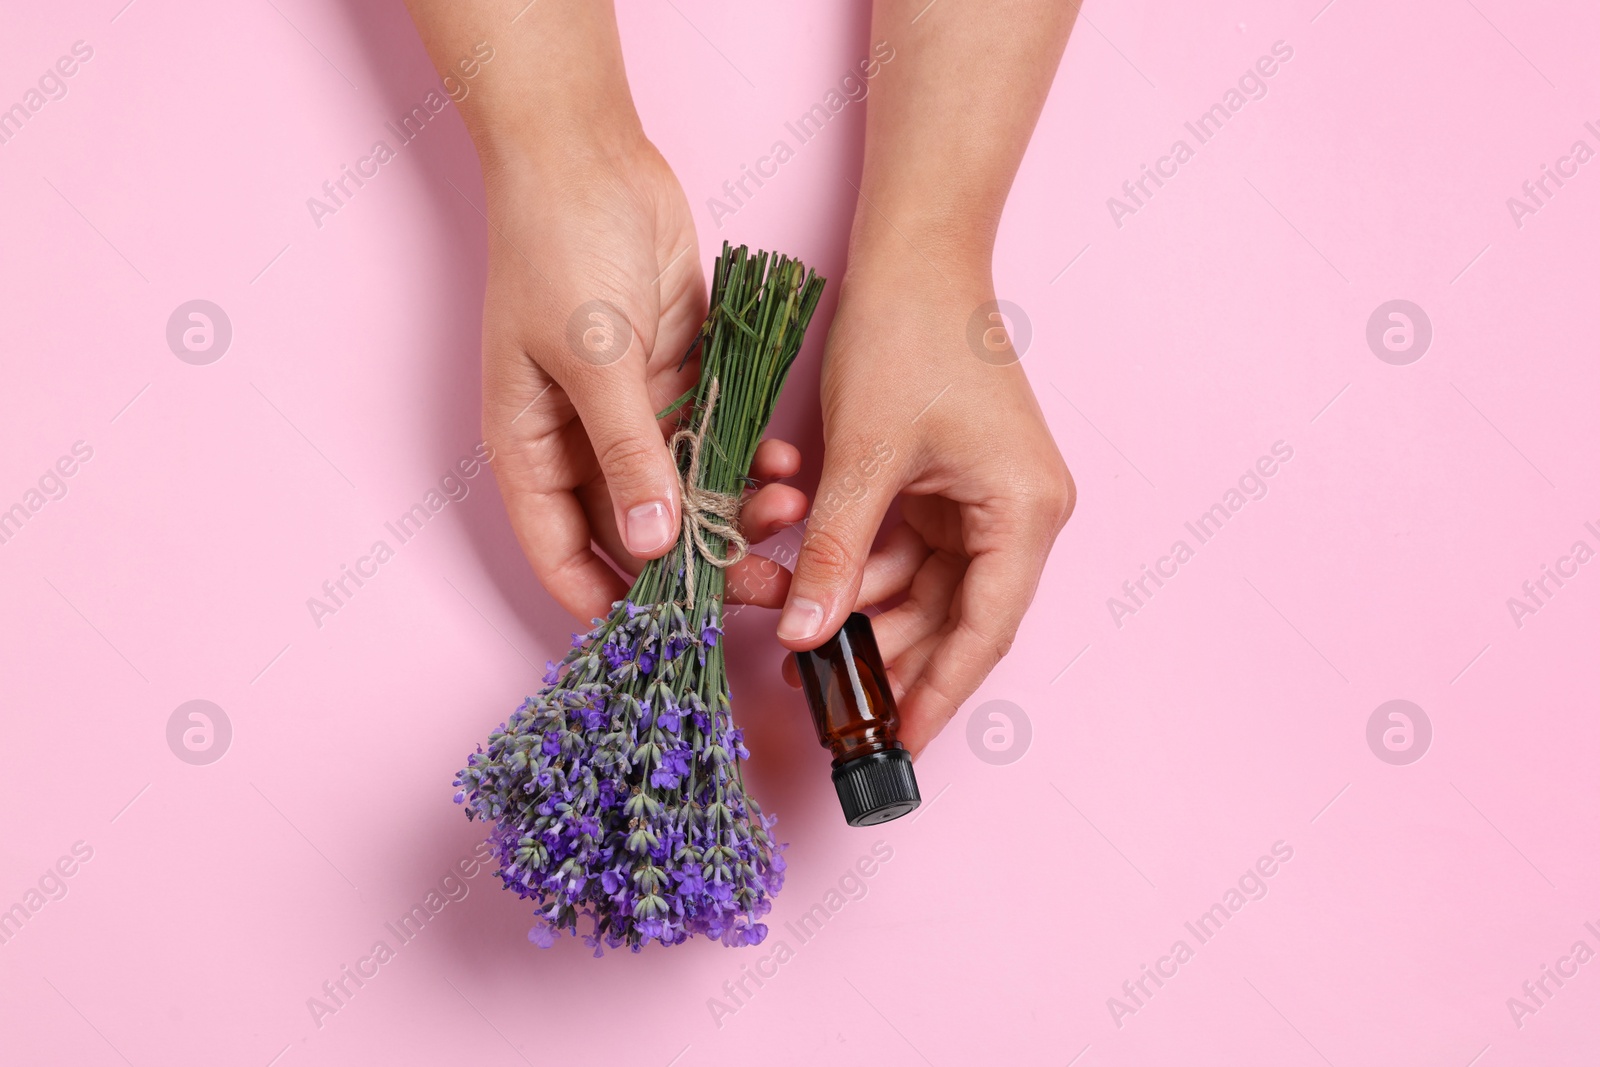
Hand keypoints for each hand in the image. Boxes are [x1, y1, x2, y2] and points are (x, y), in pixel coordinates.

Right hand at [479, 135, 806, 621]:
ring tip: (792, 514)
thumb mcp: (592, 359)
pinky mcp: (675, 380)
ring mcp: (630, 413)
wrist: (586, 156)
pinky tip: (789, 467)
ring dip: (737, 510)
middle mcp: (580, 444)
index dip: (612, 605)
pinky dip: (749, 458)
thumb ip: (626, 453)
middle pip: (640, 534)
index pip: (563, 556)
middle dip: (704, 565)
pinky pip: (716, 441)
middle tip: (771, 588)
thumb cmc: (558, 251)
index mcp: (532, 450)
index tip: (677, 637)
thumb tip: (649, 544)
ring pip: (689, 492)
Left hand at [778, 252, 1074, 755]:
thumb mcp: (866, 458)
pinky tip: (810, 590)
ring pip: (922, 589)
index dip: (939, 694)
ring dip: (864, 614)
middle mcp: (1014, 514)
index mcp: (1023, 513)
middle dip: (890, 658)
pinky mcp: (945, 483)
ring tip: (802, 649)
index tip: (899, 744)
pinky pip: (902, 550)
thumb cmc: (908, 338)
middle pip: (954, 618)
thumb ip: (835, 552)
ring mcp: (979, 499)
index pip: (983, 631)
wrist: (913, 254)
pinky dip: (859, 569)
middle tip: (832, 706)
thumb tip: (803, 635)